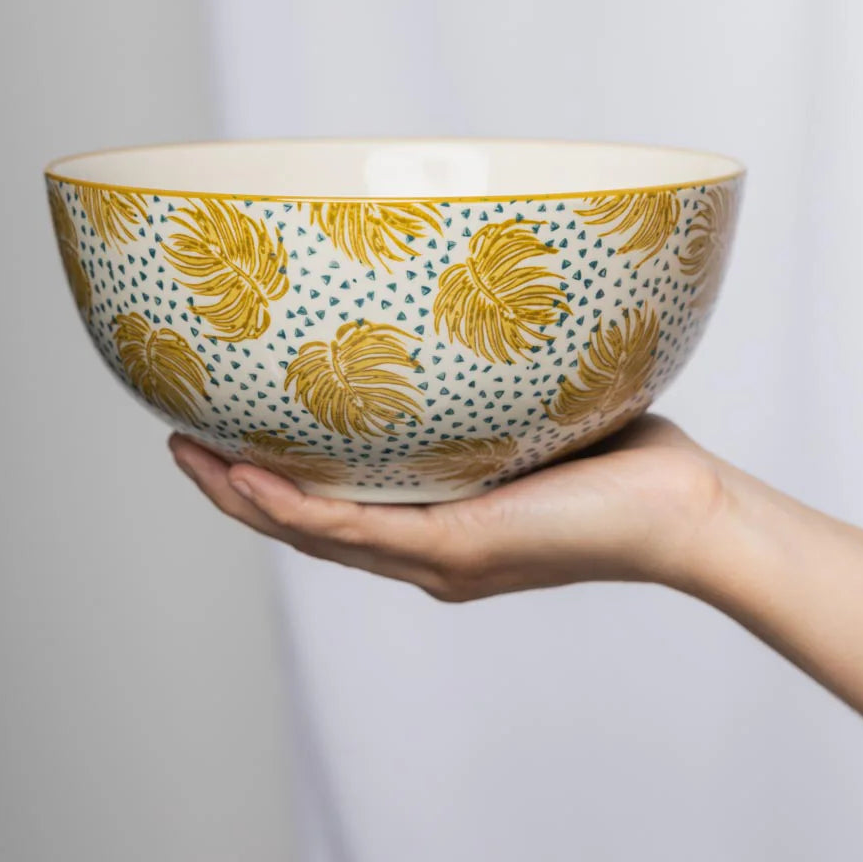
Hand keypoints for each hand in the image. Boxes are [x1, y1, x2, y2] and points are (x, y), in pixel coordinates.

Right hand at [168, 415, 726, 600]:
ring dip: (242, 498)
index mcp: (439, 523)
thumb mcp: (534, 411)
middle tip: (179, 443)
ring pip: (311, 533)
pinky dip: (291, 505)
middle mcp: (426, 550)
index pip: (339, 506)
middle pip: (306, 525)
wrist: (683, 511)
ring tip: (186, 455)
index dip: (274, 480)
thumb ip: (486, 381)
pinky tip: (247, 476)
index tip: (226, 434)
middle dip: (237, 489)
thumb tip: (458, 304)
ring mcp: (434, 557)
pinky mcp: (454, 550)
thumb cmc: (624, 458)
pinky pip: (352, 530)